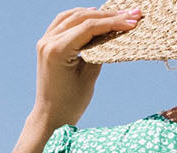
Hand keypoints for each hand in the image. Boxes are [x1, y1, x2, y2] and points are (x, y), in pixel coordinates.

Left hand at [30, 6, 142, 130]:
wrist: (50, 116)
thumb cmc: (71, 104)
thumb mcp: (89, 78)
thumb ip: (99, 53)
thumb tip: (111, 34)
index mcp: (58, 51)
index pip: (89, 28)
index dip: (112, 22)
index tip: (131, 21)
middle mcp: (49, 41)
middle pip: (82, 18)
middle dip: (108, 15)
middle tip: (131, 13)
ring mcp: (45, 40)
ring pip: (72, 16)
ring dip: (95, 13)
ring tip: (116, 13)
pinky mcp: (47, 43)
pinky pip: (64, 22)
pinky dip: (79, 16)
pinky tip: (93, 14)